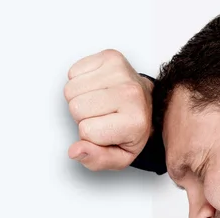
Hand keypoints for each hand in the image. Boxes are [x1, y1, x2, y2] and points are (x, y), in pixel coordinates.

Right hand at [64, 49, 153, 170]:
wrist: (148, 104)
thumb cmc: (132, 129)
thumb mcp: (119, 156)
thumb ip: (96, 160)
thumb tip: (75, 151)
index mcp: (135, 121)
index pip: (87, 131)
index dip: (90, 136)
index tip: (106, 131)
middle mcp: (131, 93)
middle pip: (76, 108)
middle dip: (83, 116)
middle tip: (101, 116)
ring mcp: (121, 72)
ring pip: (71, 90)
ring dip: (80, 98)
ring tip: (99, 103)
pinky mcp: (111, 56)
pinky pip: (73, 71)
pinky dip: (80, 82)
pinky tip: (97, 88)